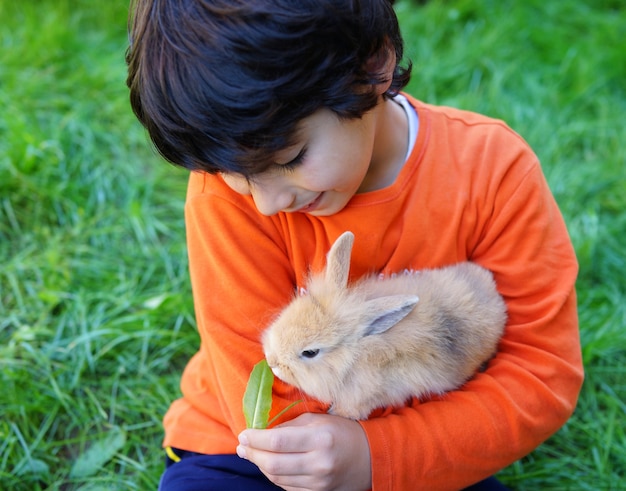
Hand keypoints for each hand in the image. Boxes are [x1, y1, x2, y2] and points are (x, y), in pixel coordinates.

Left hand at [237, 412, 371, 490]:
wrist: (370, 458)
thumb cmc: (341, 432)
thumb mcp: (318, 420)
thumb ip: (290, 426)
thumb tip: (261, 432)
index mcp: (320, 438)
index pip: (278, 440)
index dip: (256, 438)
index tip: (243, 434)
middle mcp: (319, 463)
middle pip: (273, 463)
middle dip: (252, 454)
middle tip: (241, 446)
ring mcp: (319, 482)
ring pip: (277, 478)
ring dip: (260, 466)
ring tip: (251, 454)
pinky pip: (287, 487)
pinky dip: (274, 476)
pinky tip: (268, 465)